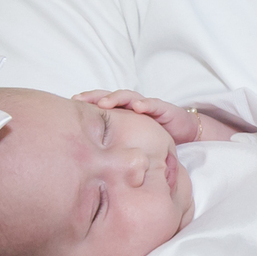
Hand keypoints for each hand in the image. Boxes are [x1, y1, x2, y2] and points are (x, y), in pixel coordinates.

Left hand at [75, 88, 204, 143]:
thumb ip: (114, 146)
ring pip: (128, 97)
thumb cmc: (155, 140)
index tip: (71, 104)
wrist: (185, 135)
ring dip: (116, 99)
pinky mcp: (163, 108)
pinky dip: (145, 104)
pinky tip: (138, 107)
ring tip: (105, 104)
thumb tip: (89, 159)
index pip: (101, 104)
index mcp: (122, 114)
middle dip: (94, 96)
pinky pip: (153, 104)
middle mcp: (132, 106)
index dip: (86, 102)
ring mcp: (147, 106)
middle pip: (110, 97)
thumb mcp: (131, 143)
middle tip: (80, 99)